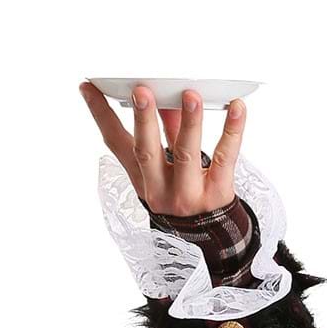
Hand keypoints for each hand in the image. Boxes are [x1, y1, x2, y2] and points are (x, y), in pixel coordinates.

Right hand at [78, 82, 246, 217]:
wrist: (212, 240)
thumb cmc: (186, 197)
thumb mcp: (166, 171)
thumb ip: (166, 134)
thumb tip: (167, 98)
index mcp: (142, 179)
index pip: (116, 143)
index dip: (101, 115)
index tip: (89, 87)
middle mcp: (160, 189)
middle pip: (147, 152)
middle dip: (143, 121)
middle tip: (141, 91)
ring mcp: (189, 194)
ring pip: (186, 154)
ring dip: (188, 122)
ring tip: (190, 95)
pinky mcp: (218, 194)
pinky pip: (226, 158)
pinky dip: (232, 131)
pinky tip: (237, 108)